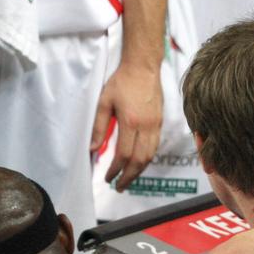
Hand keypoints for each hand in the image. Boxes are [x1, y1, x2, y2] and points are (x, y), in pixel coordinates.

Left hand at [90, 61, 161, 190]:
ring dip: (139, 171)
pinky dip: (146, 159)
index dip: (115, 170)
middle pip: (139, 160)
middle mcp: (146, 126)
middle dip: (129, 177)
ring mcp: (156, 124)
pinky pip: (155, 146)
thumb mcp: (104, 102)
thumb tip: (93, 149)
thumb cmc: (121, 82)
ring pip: (150, 156)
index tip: (108, 177)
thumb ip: (99, 127)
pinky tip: (138, 163)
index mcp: (130, 121)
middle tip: (119, 186)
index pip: (123, 154)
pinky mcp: (160, 122)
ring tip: (128, 178)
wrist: (143, 66)